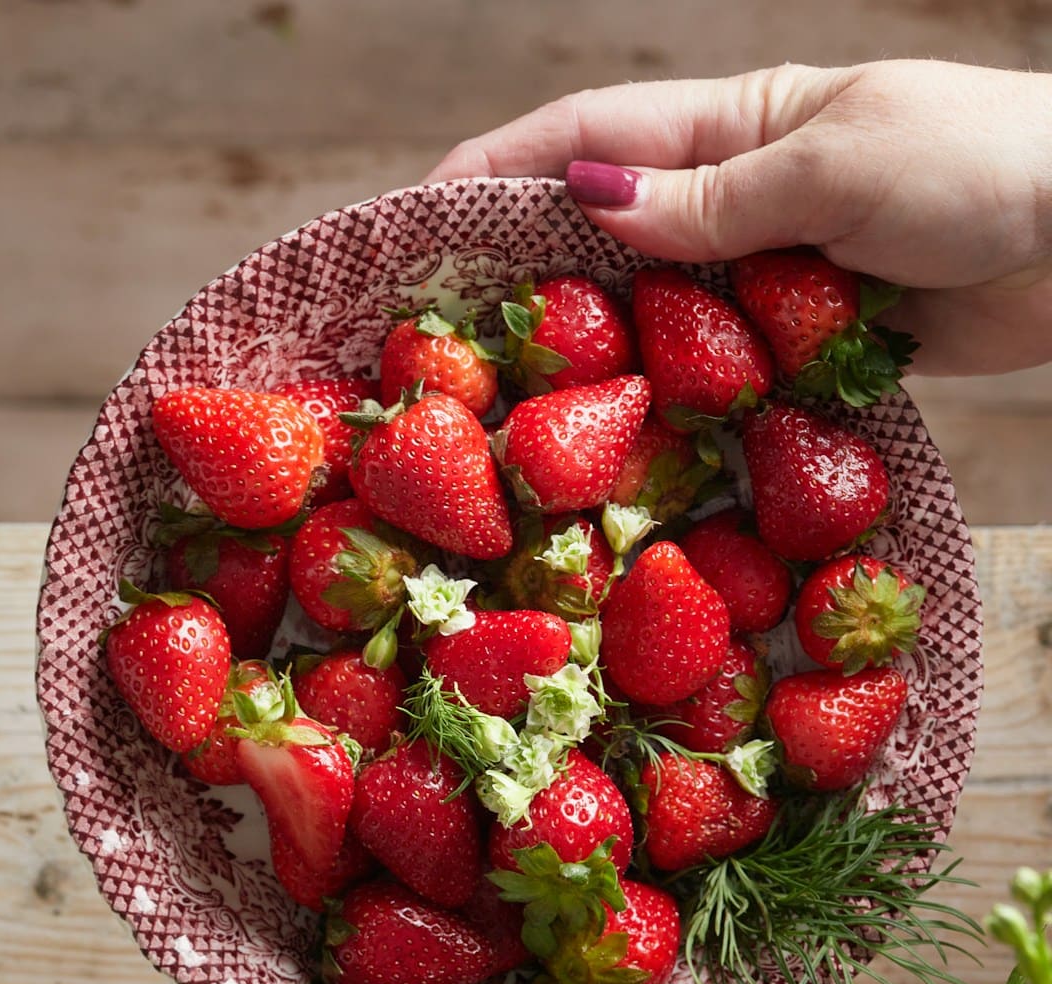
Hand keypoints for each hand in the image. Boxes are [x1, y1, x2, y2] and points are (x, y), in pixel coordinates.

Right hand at [424, 61, 1051, 376]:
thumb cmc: (980, 163)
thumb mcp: (834, 165)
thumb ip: (712, 198)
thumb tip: (590, 202)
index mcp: (734, 125)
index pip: (583, 140)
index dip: (492, 173)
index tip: (414, 222)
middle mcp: (735, 199)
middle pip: (598, 238)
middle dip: (519, 280)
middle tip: (441, 341)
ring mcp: (766, 276)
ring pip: (650, 318)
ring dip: (591, 359)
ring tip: (512, 412)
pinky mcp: (805, 345)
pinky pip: (718, 378)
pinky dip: (674, 408)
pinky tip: (624, 448)